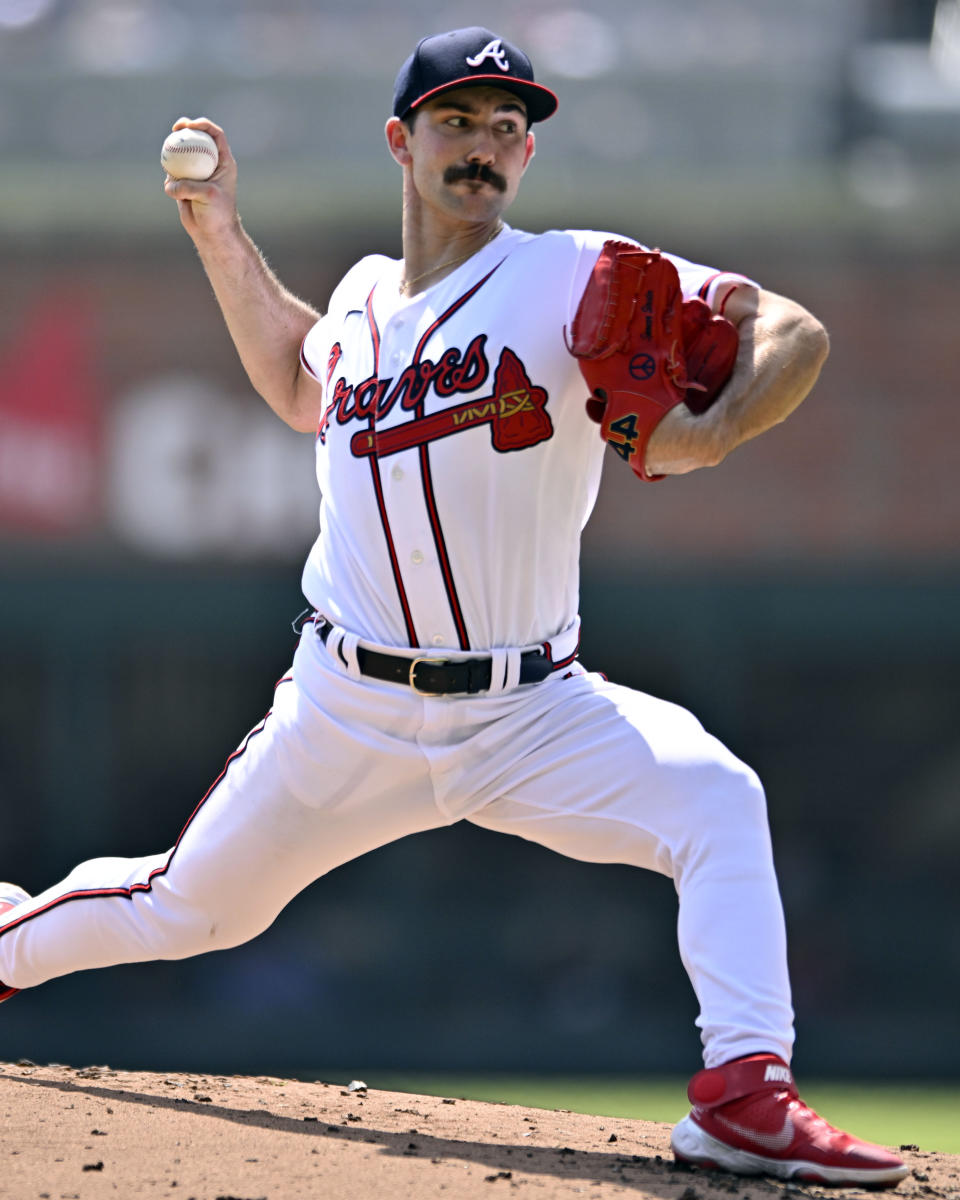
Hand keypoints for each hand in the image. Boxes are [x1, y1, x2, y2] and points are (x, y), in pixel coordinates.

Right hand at [163, 117, 238, 243]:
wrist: (212, 233)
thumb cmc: (218, 214)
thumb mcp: (208, 196)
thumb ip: (189, 186)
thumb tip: (170, 184)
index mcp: (223, 162)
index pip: (216, 135)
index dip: (204, 125)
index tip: (190, 125)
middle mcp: (210, 165)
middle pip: (196, 139)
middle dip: (184, 130)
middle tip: (175, 129)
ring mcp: (196, 173)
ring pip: (181, 156)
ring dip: (173, 157)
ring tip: (172, 168)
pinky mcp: (184, 184)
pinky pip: (172, 175)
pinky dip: (170, 181)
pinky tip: (173, 191)